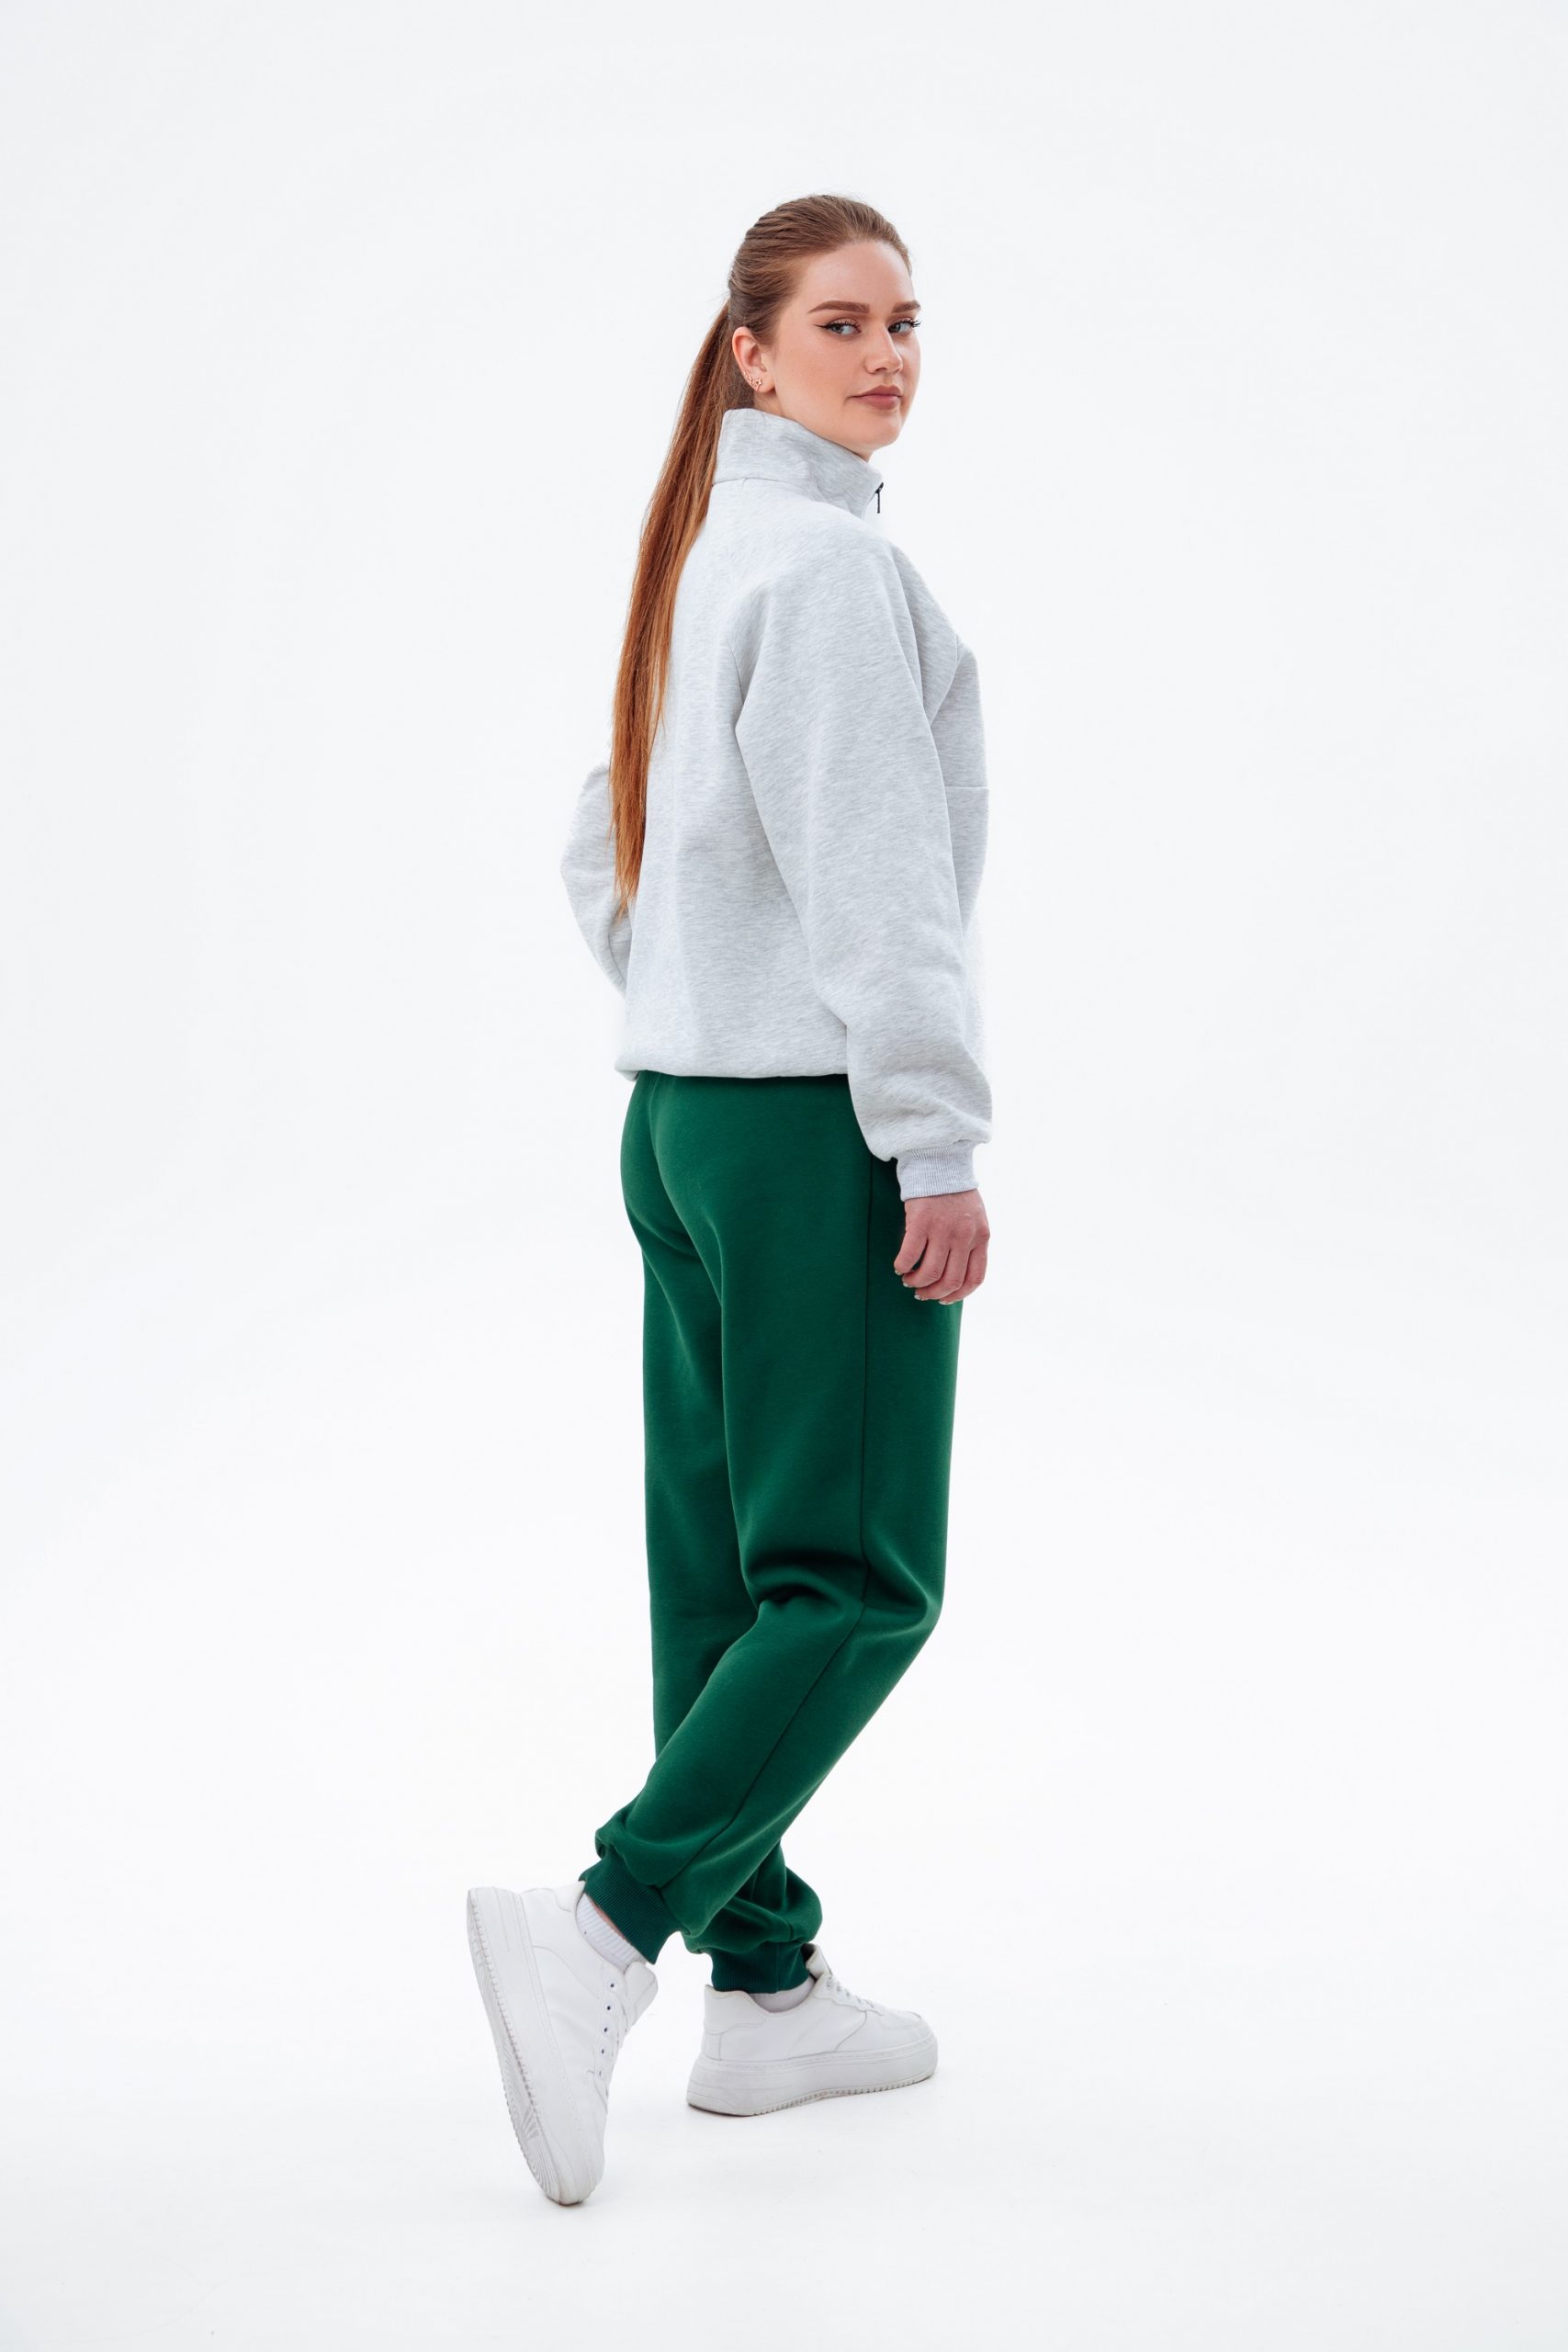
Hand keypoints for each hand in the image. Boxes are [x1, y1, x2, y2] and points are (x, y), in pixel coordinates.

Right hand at [893, 1188, 989, 1302]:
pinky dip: (903, 1266)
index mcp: (981, 1237)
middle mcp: (964, 1236)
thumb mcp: (975, 1218)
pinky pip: (910, 1256)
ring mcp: (943, 1230)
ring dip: (917, 1282)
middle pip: (951, 1281)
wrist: (939, 1163)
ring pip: (930, 1273)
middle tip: (921, 1293)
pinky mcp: (921, 1222)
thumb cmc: (954, 1193)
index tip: (944, 1299)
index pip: (974, 1279)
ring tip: (909, 1280)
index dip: (958, 1295)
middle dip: (933, 1293)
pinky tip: (899, 1266)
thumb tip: (956, 1272)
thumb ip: (971, 1242)